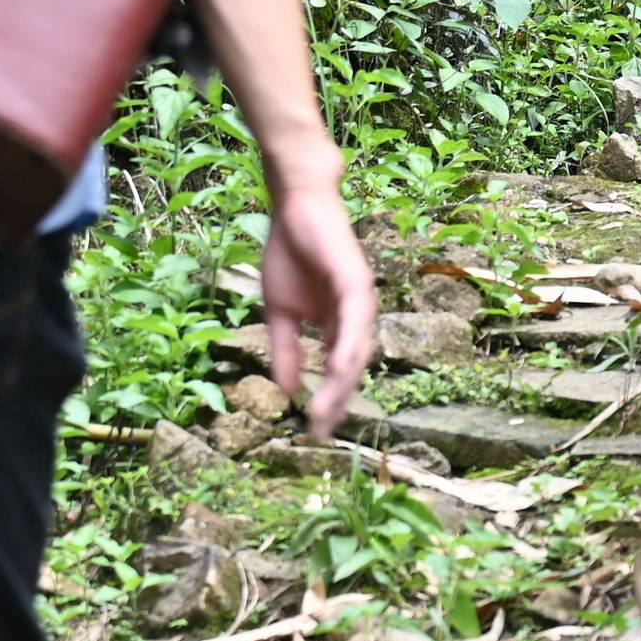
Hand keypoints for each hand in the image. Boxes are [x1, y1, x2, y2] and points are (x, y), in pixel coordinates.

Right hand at [258, 176, 378, 437]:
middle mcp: (355, 318)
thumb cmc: (289, 253)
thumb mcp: (280, 312)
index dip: (327, 401)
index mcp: (338, 325)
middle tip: (321, 433)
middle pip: (351, 369)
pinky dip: (348, 347)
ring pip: (356, 351)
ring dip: (343, 384)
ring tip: (326, 412)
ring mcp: (360, 300)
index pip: (338, 372)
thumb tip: (287, 391)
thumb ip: (286, 349)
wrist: (293, 207)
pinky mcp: (358, 281)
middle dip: (336, 402)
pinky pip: (356, 321)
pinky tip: (339, 370)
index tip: (313, 432)